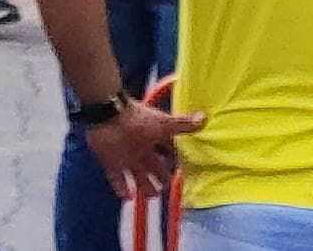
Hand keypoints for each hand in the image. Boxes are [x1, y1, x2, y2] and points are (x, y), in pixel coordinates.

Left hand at [79, 100, 202, 198]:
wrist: (108, 115)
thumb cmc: (137, 119)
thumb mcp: (164, 123)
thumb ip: (183, 124)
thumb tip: (204, 117)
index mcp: (154, 138)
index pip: (167, 152)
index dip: (173, 161)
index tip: (180, 170)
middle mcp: (141, 149)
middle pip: (153, 167)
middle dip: (160, 177)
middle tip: (166, 188)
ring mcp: (125, 156)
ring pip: (138, 176)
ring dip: (144, 187)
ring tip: (151, 196)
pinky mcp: (110, 162)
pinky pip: (117, 179)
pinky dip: (122, 189)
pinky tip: (128, 198)